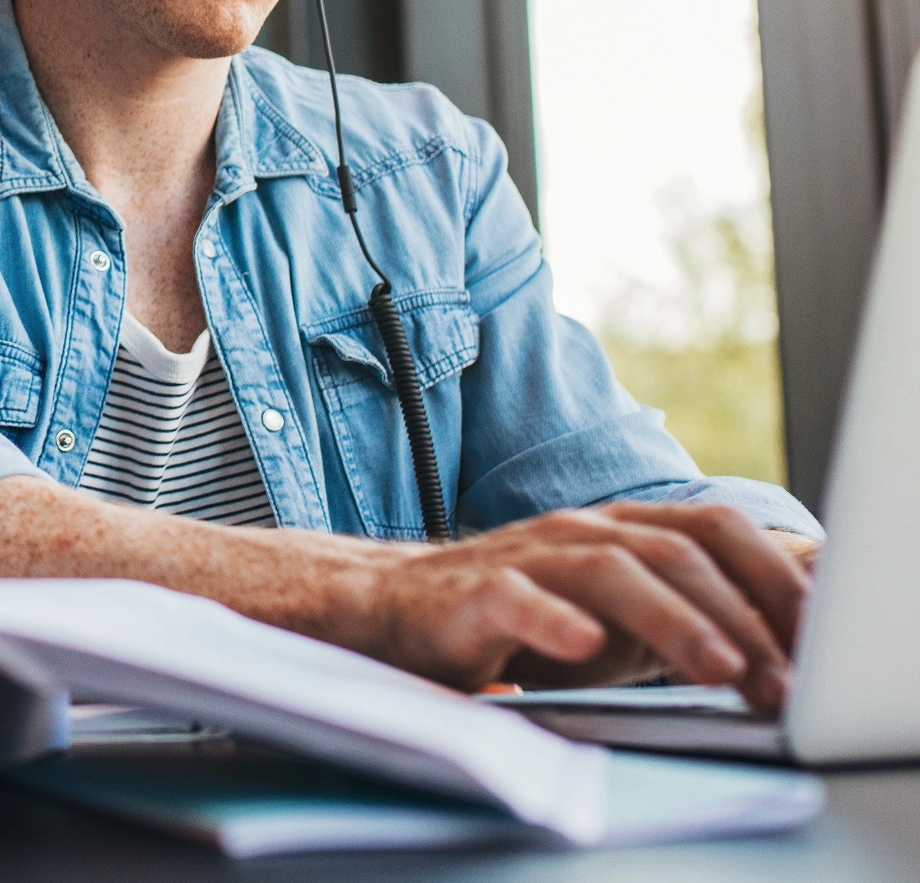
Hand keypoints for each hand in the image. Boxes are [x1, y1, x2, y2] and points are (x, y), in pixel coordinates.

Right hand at [357, 503, 808, 712]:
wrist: (398, 609)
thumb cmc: (523, 619)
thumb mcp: (618, 617)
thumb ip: (687, 615)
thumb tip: (784, 647)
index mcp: (621, 530)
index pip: (714, 530)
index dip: (772, 575)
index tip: (814, 636)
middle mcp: (579, 532)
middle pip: (676, 554)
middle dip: (738, 618)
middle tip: (776, 681)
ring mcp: (524, 557)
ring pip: (610, 569)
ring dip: (674, 620)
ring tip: (717, 669)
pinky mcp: (470, 593)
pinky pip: (513, 598)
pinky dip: (551, 620)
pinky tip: (581, 646)